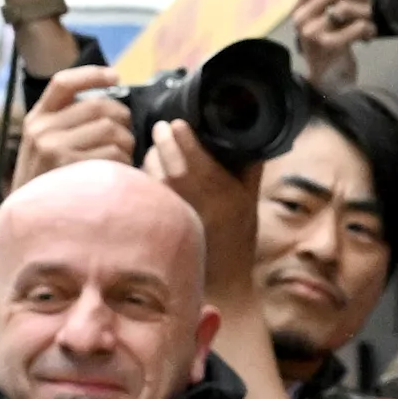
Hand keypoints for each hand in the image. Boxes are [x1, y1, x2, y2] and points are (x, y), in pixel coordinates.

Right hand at [10, 63, 131, 187]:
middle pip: (99, 106)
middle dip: (122, 120)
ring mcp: (53, 148)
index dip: (92, 75)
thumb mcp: (41, 149)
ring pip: (111, 129)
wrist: (28, 225)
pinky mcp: (69, 168)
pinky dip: (125, 163)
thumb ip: (64, 124)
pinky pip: (113, 154)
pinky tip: (119, 175)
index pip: (64, 83)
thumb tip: (107, 103)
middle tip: (127, 137)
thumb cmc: (46, 186)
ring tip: (123, 159)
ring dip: (127, 144)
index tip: (116, 77)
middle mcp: (42, 129)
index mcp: (36, 119)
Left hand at [141, 118, 258, 296]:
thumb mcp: (251, 197)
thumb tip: (253, 135)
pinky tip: (153, 175)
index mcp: (215, 185)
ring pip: (149, 169)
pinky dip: (145, 176)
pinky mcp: (156, 216)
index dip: (179, 130)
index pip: (187, 147)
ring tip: (158, 152)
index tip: (177, 123)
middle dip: (161, 138)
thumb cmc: (238, 233)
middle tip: (163, 129)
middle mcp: (189, 194)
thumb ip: (251, 165)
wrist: (224, 276)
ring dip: (151, 157)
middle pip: (162, 154)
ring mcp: (169, 206)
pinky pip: (144, 187)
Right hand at [290, 0, 374, 88]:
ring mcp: (312, 33)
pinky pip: (356, 26)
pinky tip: (368, 37)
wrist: (329, 83)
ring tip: (368, 22)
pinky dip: (368, 29)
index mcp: (300, 9)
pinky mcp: (327, 46)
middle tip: (368, 1)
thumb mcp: (327, 21)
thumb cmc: (331, 49)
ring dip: (365, 12)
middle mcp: (301, 19)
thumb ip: (332, 2)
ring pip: (344, 8)